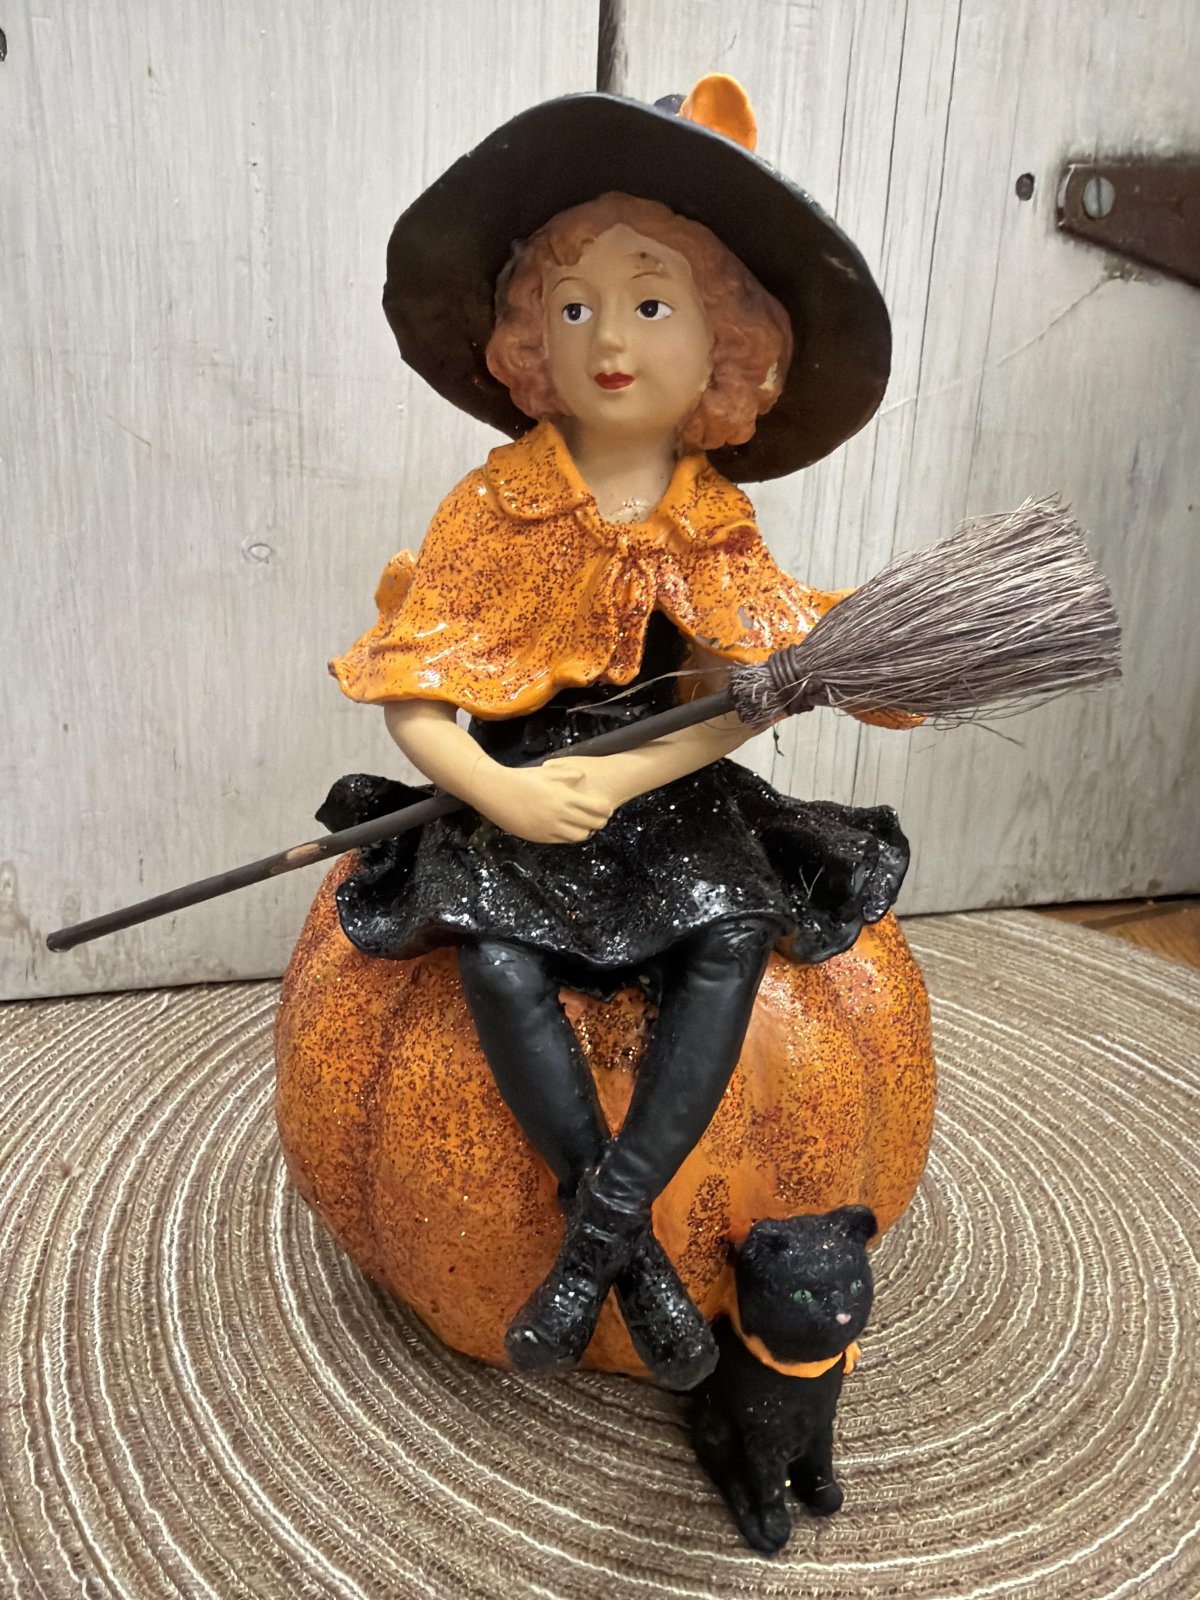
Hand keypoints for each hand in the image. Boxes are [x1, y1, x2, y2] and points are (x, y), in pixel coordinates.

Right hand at [472, 758, 621, 843]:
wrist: (497, 792)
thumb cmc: (522, 779)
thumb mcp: (547, 771)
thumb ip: (568, 774)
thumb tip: (583, 776)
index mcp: (565, 797)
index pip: (597, 809)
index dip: (605, 810)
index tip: (606, 807)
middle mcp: (560, 815)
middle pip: (592, 825)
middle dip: (599, 822)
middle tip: (598, 818)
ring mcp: (550, 828)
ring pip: (579, 836)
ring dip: (584, 831)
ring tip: (582, 824)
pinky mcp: (540, 837)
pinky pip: (562, 840)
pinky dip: (568, 835)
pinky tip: (566, 827)